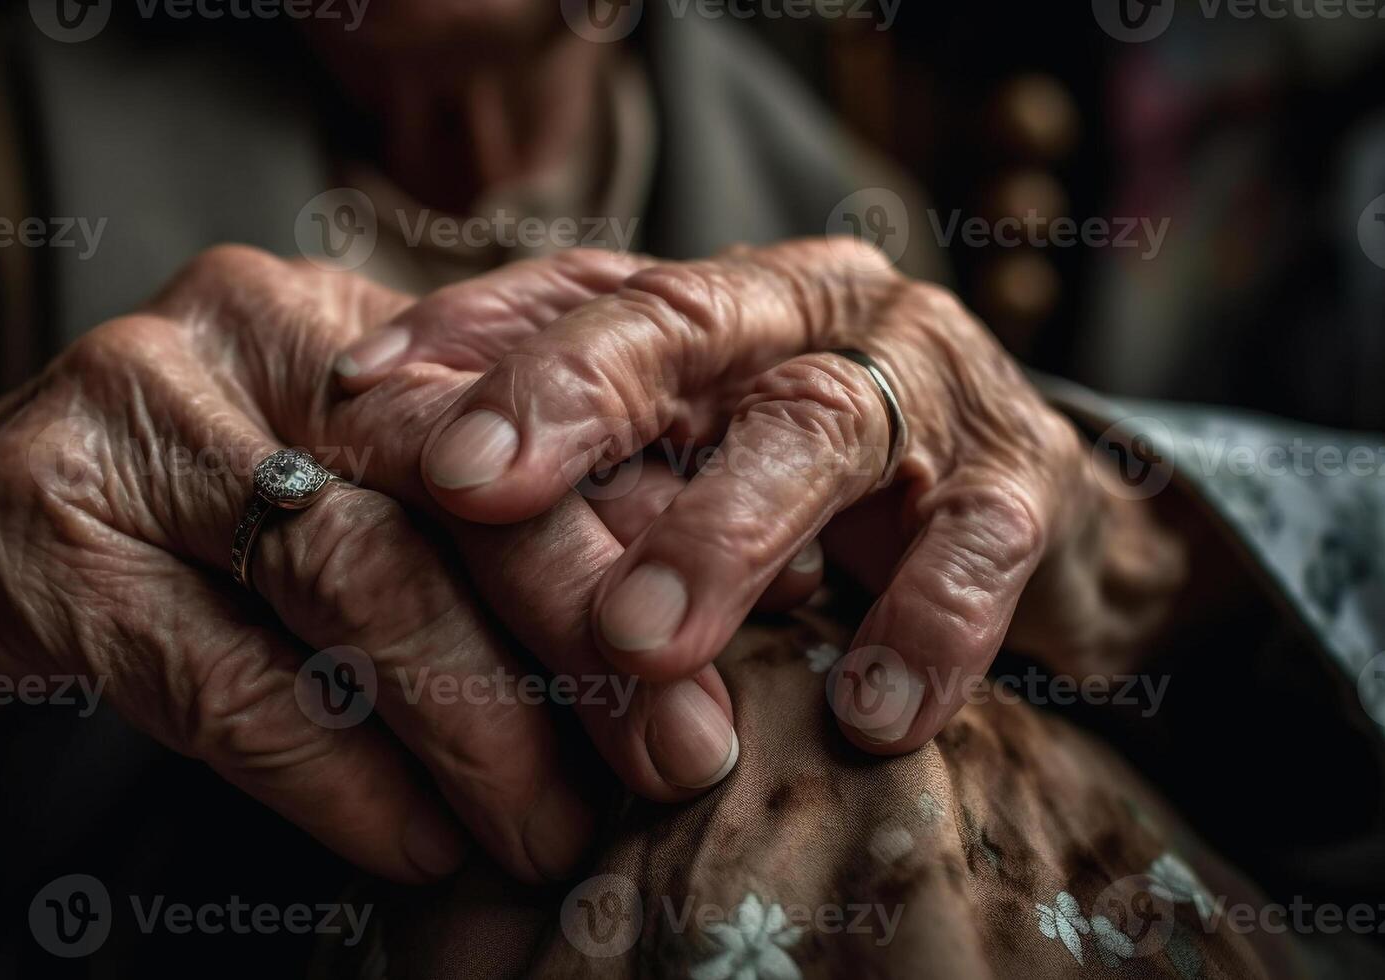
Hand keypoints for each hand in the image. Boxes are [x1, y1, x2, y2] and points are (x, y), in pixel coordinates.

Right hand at [0, 246, 771, 886]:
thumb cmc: (189, 537)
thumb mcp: (341, 494)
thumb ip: (484, 528)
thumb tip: (686, 641)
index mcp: (342, 312)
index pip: (528, 413)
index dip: (632, 548)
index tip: (713, 684)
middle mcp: (237, 331)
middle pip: (452, 483)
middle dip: (578, 636)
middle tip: (670, 766)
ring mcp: (126, 419)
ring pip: (354, 575)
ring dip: (475, 730)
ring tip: (545, 838)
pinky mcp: (35, 534)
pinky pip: (225, 677)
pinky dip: (340, 779)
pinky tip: (414, 846)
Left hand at [333, 240, 1187, 753]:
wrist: (1036, 507)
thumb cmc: (820, 483)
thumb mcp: (693, 452)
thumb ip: (581, 452)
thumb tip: (385, 451)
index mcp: (724, 298)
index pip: (580, 289)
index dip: (471, 339)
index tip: (362, 404)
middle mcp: (817, 310)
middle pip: (684, 324)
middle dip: (571, 401)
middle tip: (470, 491)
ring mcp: (929, 384)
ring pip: (818, 428)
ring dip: (724, 534)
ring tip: (641, 643)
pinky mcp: (1024, 479)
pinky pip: (979, 543)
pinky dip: (924, 626)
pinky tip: (868, 714)